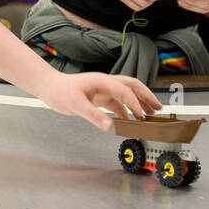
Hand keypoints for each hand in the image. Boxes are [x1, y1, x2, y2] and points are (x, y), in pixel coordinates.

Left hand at [37, 72, 163, 131]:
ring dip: (139, 103)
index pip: (125, 91)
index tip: (141, 117)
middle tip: (158, 108)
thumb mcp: (76, 104)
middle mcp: (106, 83)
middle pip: (132, 86)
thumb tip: (110, 126)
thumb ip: (93, 116)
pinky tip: (130, 120)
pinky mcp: (100, 97)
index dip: (135, 104)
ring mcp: (103, 90)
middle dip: (146, 96)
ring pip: (127, 94)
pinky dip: (126, 110)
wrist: (49, 88)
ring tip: (150, 114)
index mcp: (102, 81)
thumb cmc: (60, 91)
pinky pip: (118, 103)